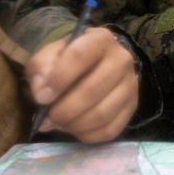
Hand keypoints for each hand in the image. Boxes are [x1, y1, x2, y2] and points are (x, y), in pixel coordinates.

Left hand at [26, 27, 138, 142]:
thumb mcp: (50, 55)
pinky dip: (87, 135)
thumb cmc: (69, 60)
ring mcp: (131, 85)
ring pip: (102, 114)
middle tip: (47, 118)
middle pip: (94, 89)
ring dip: (75, 125)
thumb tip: (42, 93)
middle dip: (65, 110)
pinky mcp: (133, 107)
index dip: (59, 78)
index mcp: (100, 39)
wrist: (97, 64)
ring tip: (59, 124)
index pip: (81, 55)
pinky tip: (75, 129)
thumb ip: (41, 68)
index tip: (41, 98)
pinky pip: (111, 130)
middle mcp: (121, 59)